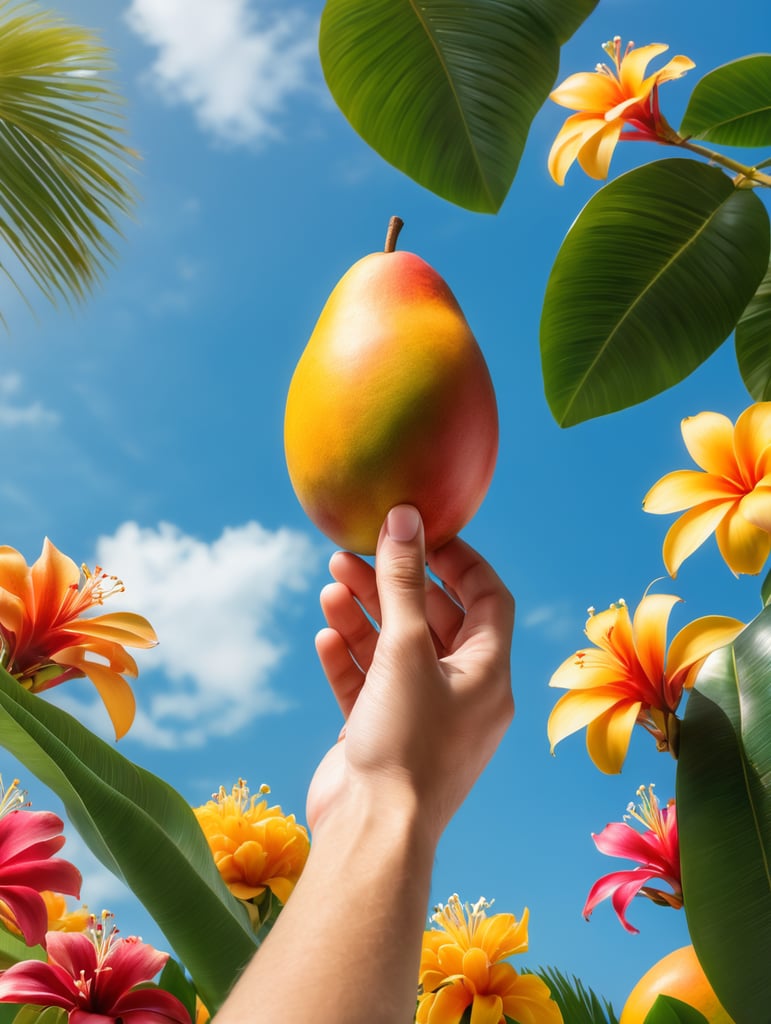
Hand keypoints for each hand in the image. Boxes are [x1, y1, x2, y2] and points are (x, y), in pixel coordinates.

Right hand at [306, 505, 514, 840]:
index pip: (488, 598)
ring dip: (365, 615)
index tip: (420, 534)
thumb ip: (403, 582)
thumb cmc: (405, 743)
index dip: (457, 560)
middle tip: (356, 553)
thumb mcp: (405, 650)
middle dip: (395, 584)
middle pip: (433, 620)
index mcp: (489, 673)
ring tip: (331, 583)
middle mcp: (462, 693)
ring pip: (396, 650)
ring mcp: (421, 715)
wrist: (372, 835)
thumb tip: (404, 518)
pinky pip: (370, 684)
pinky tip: (327, 634)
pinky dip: (350, 658)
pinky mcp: (384, 735)